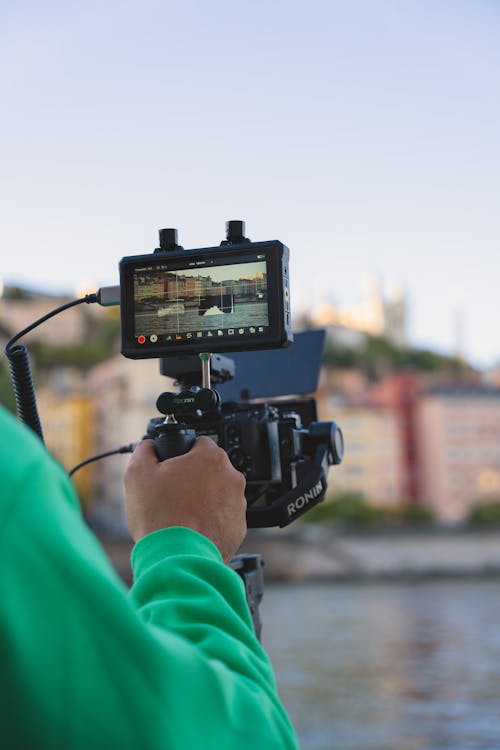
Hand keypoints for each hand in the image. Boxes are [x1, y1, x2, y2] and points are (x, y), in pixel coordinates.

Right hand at [124, 436, 246, 562]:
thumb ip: (145, 450)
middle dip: (192, 478)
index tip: (171, 467)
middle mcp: (232, 478)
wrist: (177, 559)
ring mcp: (238, 504)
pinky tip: (191, 528)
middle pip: (209, 470)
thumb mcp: (138, 473)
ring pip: (217, 493)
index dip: (181, 454)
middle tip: (172, 493)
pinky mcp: (239, 528)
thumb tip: (150, 446)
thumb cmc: (161, 516)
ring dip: (202, 499)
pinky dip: (209, 520)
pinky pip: (222, 517)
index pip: (198, 443)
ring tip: (180, 514)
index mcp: (211, 458)